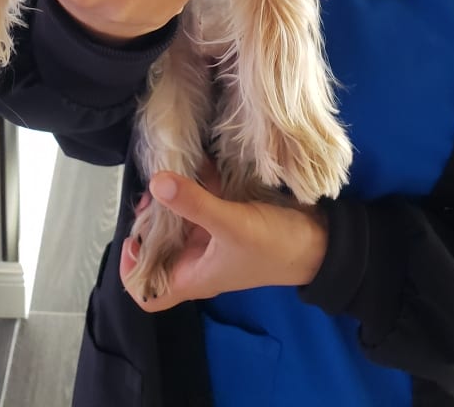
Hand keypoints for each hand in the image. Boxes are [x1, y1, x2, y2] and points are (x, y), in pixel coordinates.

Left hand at [119, 169, 328, 311]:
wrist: (320, 241)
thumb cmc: (275, 246)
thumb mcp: (232, 224)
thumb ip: (195, 204)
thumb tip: (155, 181)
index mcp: (193, 276)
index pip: (147, 291)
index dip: (133, 269)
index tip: (133, 235)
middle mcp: (197, 260)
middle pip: (157, 247)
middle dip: (150, 220)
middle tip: (151, 192)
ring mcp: (211, 238)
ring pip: (177, 221)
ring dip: (170, 199)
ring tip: (168, 173)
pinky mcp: (226, 218)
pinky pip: (200, 202)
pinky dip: (195, 185)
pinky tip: (195, 162)